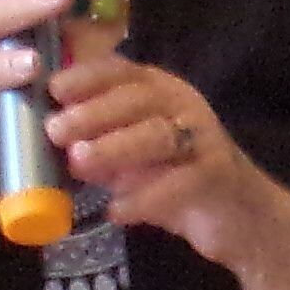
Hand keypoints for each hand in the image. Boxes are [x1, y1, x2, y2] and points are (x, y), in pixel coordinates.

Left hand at [46, 50, 280, 259]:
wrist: (240, 217)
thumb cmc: (177, 178)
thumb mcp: (132, 155)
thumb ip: (97, 142)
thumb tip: (48, 140)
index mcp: (161, 92)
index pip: (122, 72)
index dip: (87, 77)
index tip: (53, 89)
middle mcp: (184, 107)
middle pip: (138, 99)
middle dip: (93, 112)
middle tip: (55, 130)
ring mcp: (204, 140)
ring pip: (158, 136)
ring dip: (114, 148)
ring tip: (79, 163)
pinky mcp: (217, 175)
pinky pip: (179, 183)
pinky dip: (143, 198)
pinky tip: (116, 211)